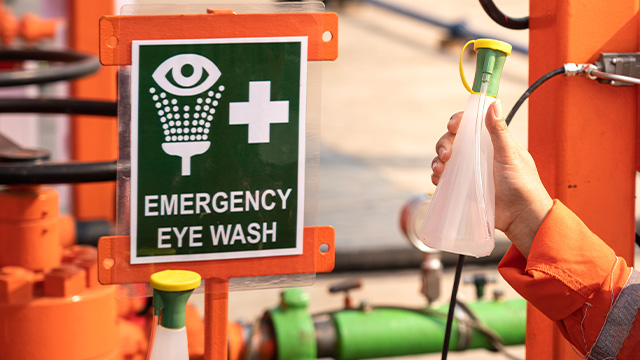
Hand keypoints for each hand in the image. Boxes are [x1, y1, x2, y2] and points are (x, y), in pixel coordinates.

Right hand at [431, 99, 552, 257]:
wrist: (521, 216)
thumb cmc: (522, 184)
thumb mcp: (510, 155)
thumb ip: (499, 131)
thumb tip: (493, 103)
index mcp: (490, 141)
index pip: (469, 123)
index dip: (458, 121)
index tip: (453, 125)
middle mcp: (477, 153)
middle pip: (452, 140)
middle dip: (444, 143)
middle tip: (447, 154)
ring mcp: (469, 169)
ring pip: (445, 158)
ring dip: (438, 160)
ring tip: (440, 169)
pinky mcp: (462, 186)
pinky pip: (444, 177)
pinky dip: (438, 176)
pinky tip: (439, 179)